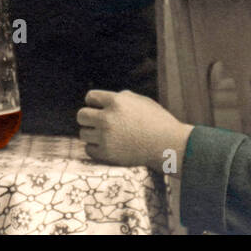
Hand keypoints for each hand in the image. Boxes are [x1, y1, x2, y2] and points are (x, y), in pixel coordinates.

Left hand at [77, 90, 193, 171]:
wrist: (169, 145)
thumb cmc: (157, 121)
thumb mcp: (141, 101)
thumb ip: (121, 97)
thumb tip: (103, 100)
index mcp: (116, 101)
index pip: (90, 97)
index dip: (94, 102)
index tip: (99, 108)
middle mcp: (108, 118)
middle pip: (81, 116)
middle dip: (88, 119)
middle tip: (96, 123)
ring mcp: (106, 137)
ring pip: (83, 133)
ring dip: (92, 134)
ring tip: (104, 136)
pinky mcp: (108, 154)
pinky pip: (89, 149)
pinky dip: (95, 148)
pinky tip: (106, 146)